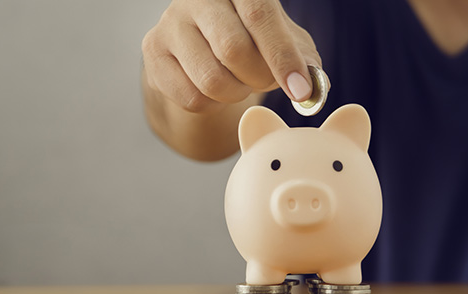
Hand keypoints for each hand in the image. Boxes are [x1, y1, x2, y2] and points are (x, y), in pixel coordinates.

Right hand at [142, 0, 322, 113]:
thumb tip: (313, 88)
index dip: (283, 57)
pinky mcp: (153, 50)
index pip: (261, 16)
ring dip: (235, 94)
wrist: (201, 43)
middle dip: (258, 78)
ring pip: (211, 80)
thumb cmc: (250, 37)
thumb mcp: (282, 39)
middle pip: (233, 50)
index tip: (299, 91)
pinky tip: (215, 89)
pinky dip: (212, 104)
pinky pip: (191, 97)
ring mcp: (170, 22)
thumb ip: (303, 58)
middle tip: (264, 79)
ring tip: (238, 82)